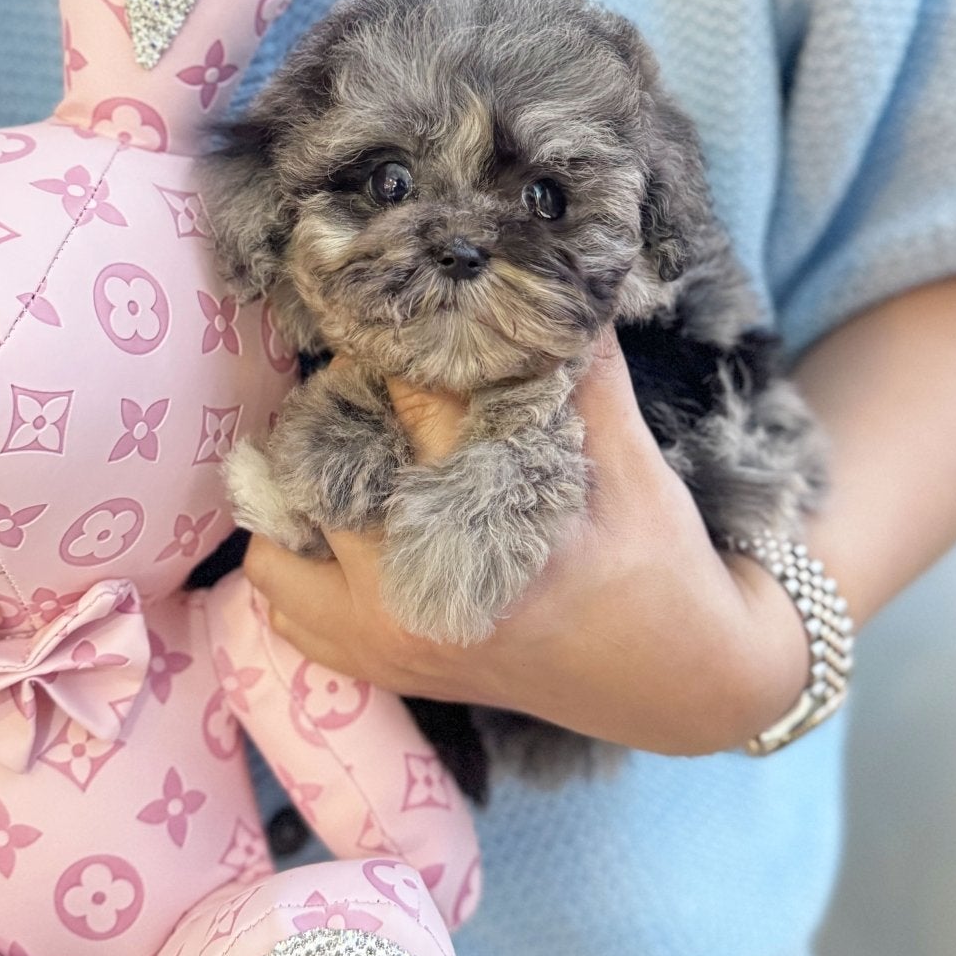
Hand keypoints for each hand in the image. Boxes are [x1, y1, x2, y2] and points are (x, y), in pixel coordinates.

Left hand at [244, 333, 810, 757]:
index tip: (403, 309)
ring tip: (354, 452)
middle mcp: (414, 598)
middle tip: (381, 378)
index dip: (400, 345)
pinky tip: (345, 519)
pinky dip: (298, 554)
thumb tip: (558, 272)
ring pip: (278, 540)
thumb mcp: (632, 457)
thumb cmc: (659, 563)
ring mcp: (385, 642)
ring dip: (303, 487)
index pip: (406, 405)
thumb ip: (585, 366)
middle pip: (324, 463)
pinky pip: (283, 603)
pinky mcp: (378, 669)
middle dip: (345, 406)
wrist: (677, 684)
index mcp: (485, 537)